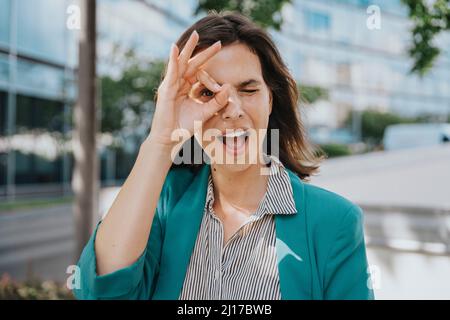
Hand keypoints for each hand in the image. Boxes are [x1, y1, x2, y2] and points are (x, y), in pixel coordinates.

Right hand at [148, 30, 230, 148]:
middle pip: (191, 62)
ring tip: (196, 35)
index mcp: (187, 87)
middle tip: (217, 41)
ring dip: (187, 48)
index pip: (199, 70)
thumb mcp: (205, 111)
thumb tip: (229, 87)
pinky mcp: (166, 89)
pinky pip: (171, 72)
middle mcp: (179, 83)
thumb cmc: (185, 126)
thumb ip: (217, 101)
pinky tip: (175, 48)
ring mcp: (171, 84)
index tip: (220, 52)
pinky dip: (172, 59)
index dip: (209, 62)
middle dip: (202, 51)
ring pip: (181, 62)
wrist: (171, 138)